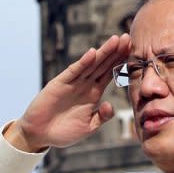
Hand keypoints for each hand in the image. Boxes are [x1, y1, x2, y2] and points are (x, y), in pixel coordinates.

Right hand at [5, 34, 130, 151]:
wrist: (40, 135)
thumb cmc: (64, 131)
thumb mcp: (88, 127)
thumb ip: (101, 117)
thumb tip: (110, 105)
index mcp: (93, 94)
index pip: (109, 74)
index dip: (120, 63)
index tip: (133, 51)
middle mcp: (84, 85)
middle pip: (103, 65)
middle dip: (115, 52)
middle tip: (128, 37)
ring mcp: (72, 83)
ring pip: (91, 65)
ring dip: (103, 52)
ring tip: (115, 40)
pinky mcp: (59, 84)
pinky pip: (73, 72)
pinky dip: (82, 63)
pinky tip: (92, 53)